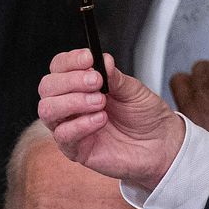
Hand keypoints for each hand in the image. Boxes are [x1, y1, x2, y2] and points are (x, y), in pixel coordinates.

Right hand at [36, 48, 186, 188]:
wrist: (161, 145)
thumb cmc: (145, 117)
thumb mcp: (134, 90)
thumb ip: (115, 77)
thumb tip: (103, 60)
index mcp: (80, 85)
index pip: (59, 67)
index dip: (70, 61)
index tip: (88, 58)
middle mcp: (70, 105)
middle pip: (47, 87)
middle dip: (70, 81)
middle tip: (96, 81)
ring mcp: (70, 126)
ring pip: (47, 109)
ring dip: (72, 101)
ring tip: (100, 102)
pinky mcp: (75, 149)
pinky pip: (63, 135)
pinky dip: (81, 124)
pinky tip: (100, 120)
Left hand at [169, 61, 208, 148]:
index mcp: (208, 95)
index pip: (201, 68)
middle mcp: (191, 107)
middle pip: (180, 80)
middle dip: (195, 79)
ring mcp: (185, 122)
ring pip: (178, 100)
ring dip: (192, 98)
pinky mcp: (182, 138)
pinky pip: (183, 118)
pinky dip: (192, 115)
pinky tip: (208, 122)